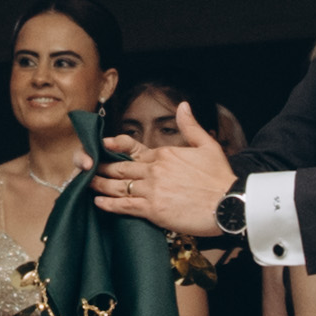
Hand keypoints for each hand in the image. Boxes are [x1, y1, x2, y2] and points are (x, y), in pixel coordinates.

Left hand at [89, 102, 236, 240]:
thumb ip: (191, 126)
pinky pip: (124, 205)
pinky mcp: (153, 210)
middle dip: (101, 166)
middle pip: (120, 167)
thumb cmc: (220, 177)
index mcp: (164, 154)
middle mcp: (154, 170)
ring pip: (118, 186)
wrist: (229, 203)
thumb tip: (184, 105)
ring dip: (100, 184)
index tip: (102, 145)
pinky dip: (109, 204)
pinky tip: (98, 203)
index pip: (133, 148)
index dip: (115, 146)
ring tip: (86, 183)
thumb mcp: (207, 145)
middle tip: (86, 167)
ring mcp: (151, 190)